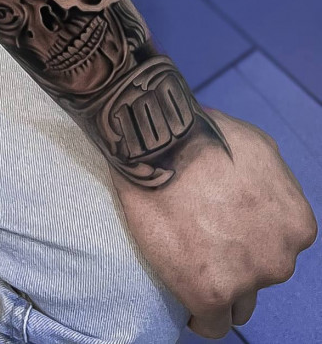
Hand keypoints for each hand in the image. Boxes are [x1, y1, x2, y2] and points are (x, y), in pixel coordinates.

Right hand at [113, 107, 316, 338]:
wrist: (163, 145)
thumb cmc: (207, 135)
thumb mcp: (259, 148)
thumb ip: (270, 182)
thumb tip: (256, 193)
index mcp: (296, 225)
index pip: (278, 247)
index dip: (252, 241)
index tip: (227, 234)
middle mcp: (280, 257)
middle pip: (260, 275)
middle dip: (237, 264)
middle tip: (203, 242)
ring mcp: (247, 279)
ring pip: (239, 304)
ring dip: (221, 291)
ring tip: (191, 271)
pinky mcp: (210, 294)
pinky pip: (212, 324)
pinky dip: (200, 317)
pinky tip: (186, 301)